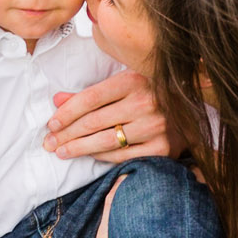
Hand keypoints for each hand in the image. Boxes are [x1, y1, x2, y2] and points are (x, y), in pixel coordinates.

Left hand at [44, 70, 180, 159]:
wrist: (188, 113)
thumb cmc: (148, 96)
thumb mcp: (122, 86)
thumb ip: (90, 94)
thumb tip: (57, 100)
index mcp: (134, 80)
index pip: (90, 98)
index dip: (67, 113)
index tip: (51, 124)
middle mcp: (146, 102)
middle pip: (94, 122)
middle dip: (67, 134)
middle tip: (49, 143)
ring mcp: (156, 126)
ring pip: (105, 141)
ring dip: (79, 148)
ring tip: (62, 152)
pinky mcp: (162, 148)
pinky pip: (122, 156)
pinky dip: (102, 157)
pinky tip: (88, 156)